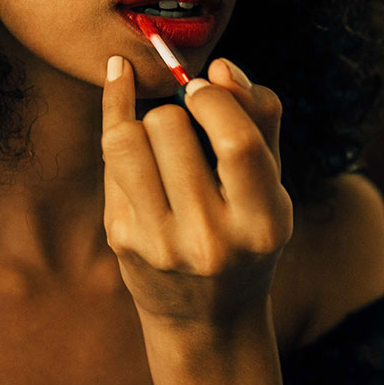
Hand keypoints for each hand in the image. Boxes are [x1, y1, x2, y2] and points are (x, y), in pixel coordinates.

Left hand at [101, 56, 292, 327]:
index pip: (236, 142)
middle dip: (178, 111)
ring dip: (145, 119)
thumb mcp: (272, 187)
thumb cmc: (248, 235)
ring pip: (127, 137)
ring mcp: (160, 243)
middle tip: (191, 129)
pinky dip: (119, 122)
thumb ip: (260, 121)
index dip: (214, 99)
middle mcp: (211, 239)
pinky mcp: (123, 239)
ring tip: (162, 130)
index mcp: (263, 223)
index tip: (206, 89)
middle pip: (169, 127)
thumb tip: (222, 67)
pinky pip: (111, 155)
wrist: (209, 317)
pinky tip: (123, 100)